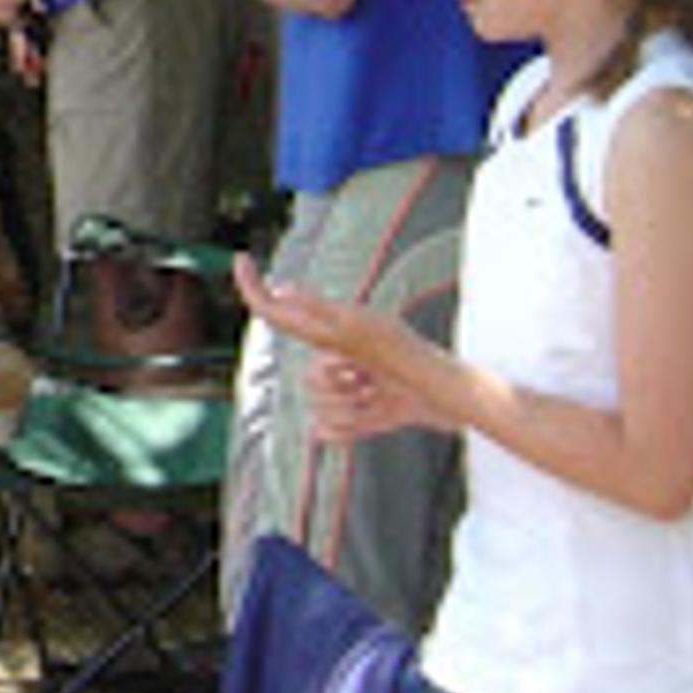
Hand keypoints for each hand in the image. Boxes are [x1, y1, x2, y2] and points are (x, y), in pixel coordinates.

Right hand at [232, 255, 439, 443]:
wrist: (452, 399)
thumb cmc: (415, 360)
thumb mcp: (366, 330)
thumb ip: (322, 313)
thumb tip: (283, 290)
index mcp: (334, 334)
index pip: (282, 312)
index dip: (255, 287)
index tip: (240, 259)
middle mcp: (334, 360)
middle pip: (307, 377)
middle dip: (336, 386)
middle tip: (367, 382)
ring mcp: (342, 394)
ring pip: (315, 407)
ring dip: (348, 410)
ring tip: (379, 399)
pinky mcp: (352, 423)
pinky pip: (325, 433)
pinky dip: (348, 431)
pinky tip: (376, 418)